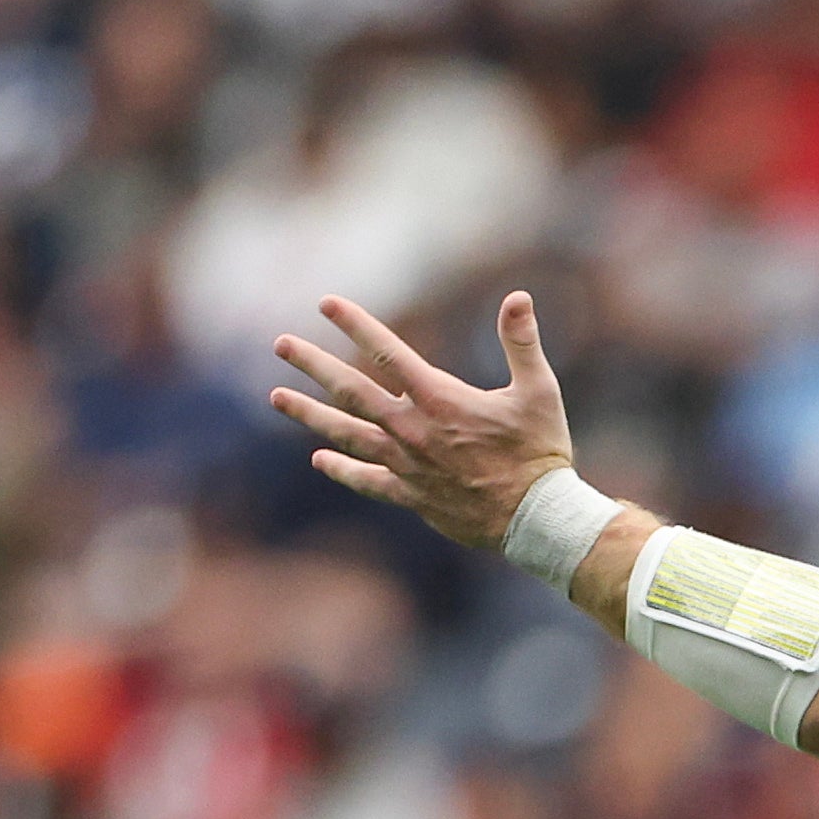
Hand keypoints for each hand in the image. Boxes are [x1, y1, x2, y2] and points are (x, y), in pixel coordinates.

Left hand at [269, 291, 576, 554]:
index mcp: (440, 399)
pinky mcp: (413, 496)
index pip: (387, 353)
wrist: (538, 521)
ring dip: (310, 414)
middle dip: (313, 364)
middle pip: (351, 391)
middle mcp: (413, 430)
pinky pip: (368, 480)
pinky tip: (319, 459)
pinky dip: (343, 469)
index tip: (326, 304)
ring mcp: (408, 465)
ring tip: (277, 398)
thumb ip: (521, 343)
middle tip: (281, 344)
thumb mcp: (539, 392)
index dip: (355, 324)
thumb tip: (518, 297)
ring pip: (347, 435)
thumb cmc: (541, 454)